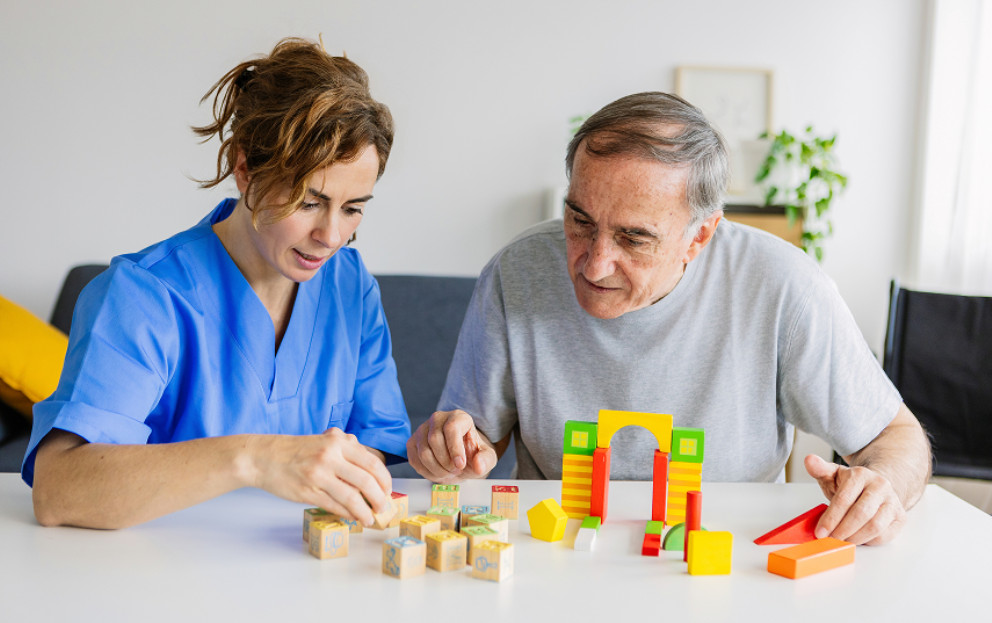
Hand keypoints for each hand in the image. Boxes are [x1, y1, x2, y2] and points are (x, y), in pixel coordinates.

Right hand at [250, 428, 392, 526]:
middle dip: (380, 498)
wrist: (264, 457)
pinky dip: (348, 514)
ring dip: (365, 511)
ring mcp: (319, 475)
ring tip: (370, 518)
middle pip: (367, 481)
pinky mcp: (308, 492)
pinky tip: (353, 517)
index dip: (385, 480)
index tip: (388, 490)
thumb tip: (371, 472)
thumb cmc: (296, 451)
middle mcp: (330, 456)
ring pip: (352, 497)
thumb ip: (348, 451)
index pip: (372, 463)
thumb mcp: (325, 441)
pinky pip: (335, 506)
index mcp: (338, 442)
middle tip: (383, 507)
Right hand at [406, 409, 496, 483]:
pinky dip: (427, 472)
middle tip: (456, 471)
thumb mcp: (486, 457)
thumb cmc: (472, 455)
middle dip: (446, 462)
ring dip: (437, 469)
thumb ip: (486, 460)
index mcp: (458, 417)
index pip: (451, 428)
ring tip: (448, 472)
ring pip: (424, 452)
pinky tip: (438, 472)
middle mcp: (438, 419)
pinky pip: (414, 460)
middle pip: (435, 440)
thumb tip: (478, 465)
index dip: (455, 449)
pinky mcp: (412, 443)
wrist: (459, 458)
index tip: (460, 465)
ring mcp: (422, 429)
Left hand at [804, 454, 906, 544]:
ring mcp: (893, 501)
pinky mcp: (900, 517)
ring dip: (855, 537)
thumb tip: (809, 460)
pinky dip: (869, 541)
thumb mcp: (833, 475)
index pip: (844, 499)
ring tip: (842, 540)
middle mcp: (880, 486)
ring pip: (875, 526)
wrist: (875, 488)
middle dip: (842, 530)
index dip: (831, 518)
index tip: (820, 532)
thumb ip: (819, 469)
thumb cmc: (851, 485)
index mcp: (861, 474)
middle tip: (831, 539)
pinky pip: (885, 534)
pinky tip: (857, 539)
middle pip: (861, 513)